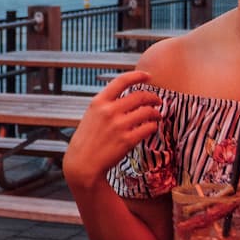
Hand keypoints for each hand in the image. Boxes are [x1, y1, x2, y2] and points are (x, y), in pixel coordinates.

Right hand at [62, 71, 162, 187]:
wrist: (82, 164)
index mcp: (99, 102)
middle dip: (153, 97)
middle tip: (158, 101)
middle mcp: (109, 111)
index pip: (121, 81)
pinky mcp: (127, 140)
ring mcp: (118, 126)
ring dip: (156, 112)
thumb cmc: (87, 140)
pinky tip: (151, 128)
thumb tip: (126, 96)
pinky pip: (148, 128)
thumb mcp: (91, 115)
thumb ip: (106, 105)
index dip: (137, 76)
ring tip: (157, 115)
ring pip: (147, 111)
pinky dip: (153, 126)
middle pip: (140, 96)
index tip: (147, 76)